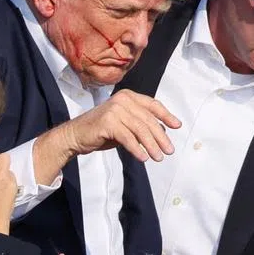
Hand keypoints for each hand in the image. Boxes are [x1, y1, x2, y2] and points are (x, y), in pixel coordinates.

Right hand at [61, 89, 180, 161]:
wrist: (76, 136)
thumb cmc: (102, 131)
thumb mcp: (125, 125)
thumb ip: (141, 125)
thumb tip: (163, 132)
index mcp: (128, 96)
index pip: (153, 105)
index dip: (166, 115)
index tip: (177, 126)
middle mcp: (122, 100)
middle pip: (148, 120)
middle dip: (161, 137)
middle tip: (169, 151)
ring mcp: (115, 109)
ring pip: (140, 130)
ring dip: (152, 145)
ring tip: (158, 157)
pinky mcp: (108, 122)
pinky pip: (128, 138)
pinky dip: (137, 149)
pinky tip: (143, 158)